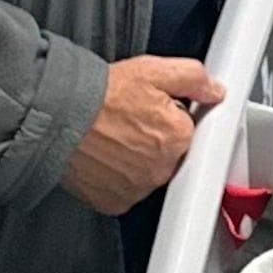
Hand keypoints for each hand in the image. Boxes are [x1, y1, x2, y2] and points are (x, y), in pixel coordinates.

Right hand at [61, 54, 224, 214]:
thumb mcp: (151, 71)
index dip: (169, 117)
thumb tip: (215, 90)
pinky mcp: (115, 201)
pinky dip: (117, 178)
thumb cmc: (98, 96)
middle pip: (169, 154)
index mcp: (178, 136)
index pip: (187, 129)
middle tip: (129, 122)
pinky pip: (125, 191)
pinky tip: (104, 157)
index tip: (152, 111)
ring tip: (113, 137)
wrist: (58, 118)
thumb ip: (192, 77)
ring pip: (148, 174)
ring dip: (136, 159)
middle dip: (154, 139)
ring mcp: (139, 188)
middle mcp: (162, 167)